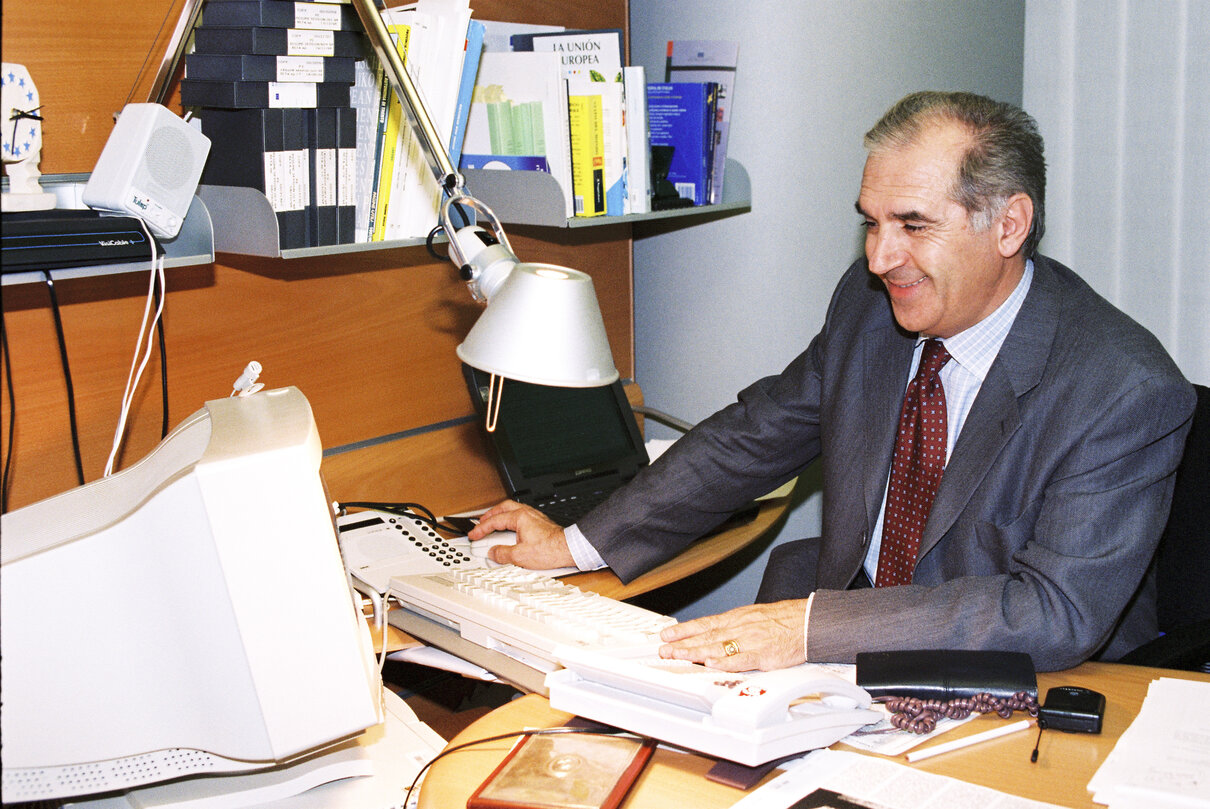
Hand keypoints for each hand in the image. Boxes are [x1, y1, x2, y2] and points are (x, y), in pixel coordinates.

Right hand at [468, 500, 575, 569]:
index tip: (474, 534)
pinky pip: (520, 515)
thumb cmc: (550, 549)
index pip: (495, 521)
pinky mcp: (540, 522)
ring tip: (493, 524)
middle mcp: (527, 513)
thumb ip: (502, 554)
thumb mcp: (520, 556)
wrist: (569, 549)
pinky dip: (510, 519)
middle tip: (481, 523)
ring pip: (512, 509)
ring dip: (500, 515)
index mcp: (519, 517)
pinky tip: (511, 527)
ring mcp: (534, 517)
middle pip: (503, 508)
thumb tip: (493, 552)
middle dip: (489, 515)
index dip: (481, 528)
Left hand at [658, 599, 808, 671]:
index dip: (684, 630)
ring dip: (695, 654)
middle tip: (664, 650)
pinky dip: (726, 662)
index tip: (666, 635)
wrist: (808, 622)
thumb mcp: (753, 616)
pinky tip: (712, 664)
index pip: (704, 624)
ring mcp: (750, 642)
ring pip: (718, 648)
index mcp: (736, 619)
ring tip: (677, 657)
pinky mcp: (763, 655)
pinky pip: (742, 660)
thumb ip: (732, 627)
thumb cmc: (783, 621)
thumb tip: (712, 633)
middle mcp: (740, 628)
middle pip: (706, 637)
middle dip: (683, 644)